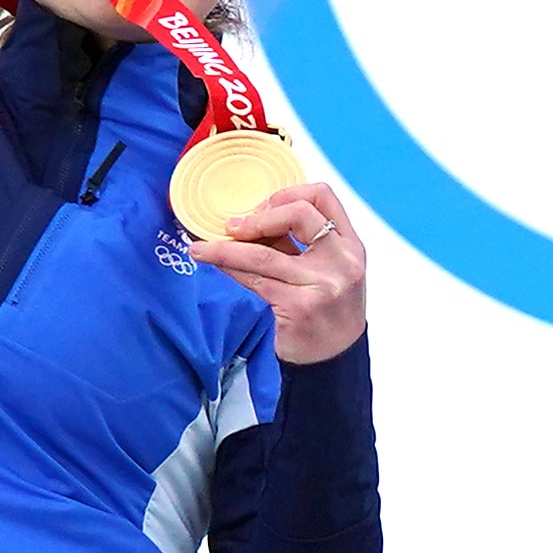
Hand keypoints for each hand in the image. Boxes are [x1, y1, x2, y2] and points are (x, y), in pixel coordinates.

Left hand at [193, 187, 369, 363]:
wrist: (333, 359)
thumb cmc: (327, 311)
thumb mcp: (327, 271)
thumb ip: (301, 245)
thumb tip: (251, 220)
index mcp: (351, 246)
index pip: (323, 196)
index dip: (288, 194)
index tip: (264, 207)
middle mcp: (342, 261)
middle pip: (298, 214)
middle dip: (259, 216)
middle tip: (235, 226)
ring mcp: (322, 284)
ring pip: (263, 252)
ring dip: (226, 245)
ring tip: (202, 246)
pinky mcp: (298, 306)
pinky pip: (253, 278)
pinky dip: (227, 265)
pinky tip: (211, 261)